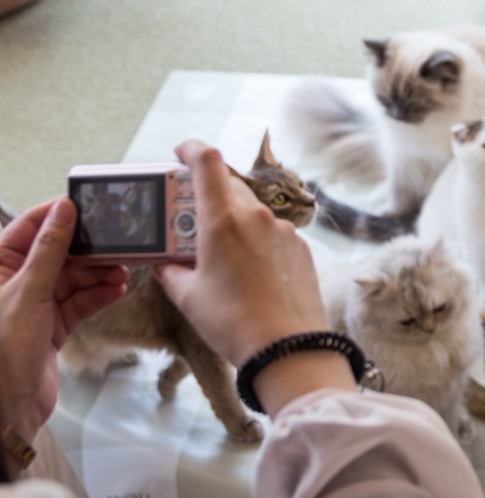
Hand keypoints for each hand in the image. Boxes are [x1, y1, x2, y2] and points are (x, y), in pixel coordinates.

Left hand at [0, 199, 127, 444]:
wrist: (10, 408)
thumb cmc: (2, 352)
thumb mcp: (28, 293)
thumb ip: (49, 250)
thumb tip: (63, 211)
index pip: (30, 228)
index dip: (60, 216)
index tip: (90, 208)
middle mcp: (14, 282)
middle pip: (58, 253)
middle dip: (88, 251)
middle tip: (116, 247)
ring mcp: (34, 304)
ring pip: (73, 277)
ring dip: (98, 275)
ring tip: (120, 274)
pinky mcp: (52, 323)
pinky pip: (80, 301)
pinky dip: (98, 296)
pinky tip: (115, 292)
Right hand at [154, 141, 329, 367]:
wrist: (288, 348)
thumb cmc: (234, 323)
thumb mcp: (189, 297)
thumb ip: (173, 273)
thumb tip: (168, 266)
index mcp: (224, 219)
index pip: (208, 162)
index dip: (191, 149)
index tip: (180, 152)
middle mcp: (257, 217)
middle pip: (230, 186)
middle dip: (207, 194)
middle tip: (190, 215)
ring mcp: (284, 231)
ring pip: (253, 211)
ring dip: (234, 220)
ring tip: (219, 251)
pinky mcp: (302, 248)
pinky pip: (273, 233)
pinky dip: (257, 240)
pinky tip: (249, 270)